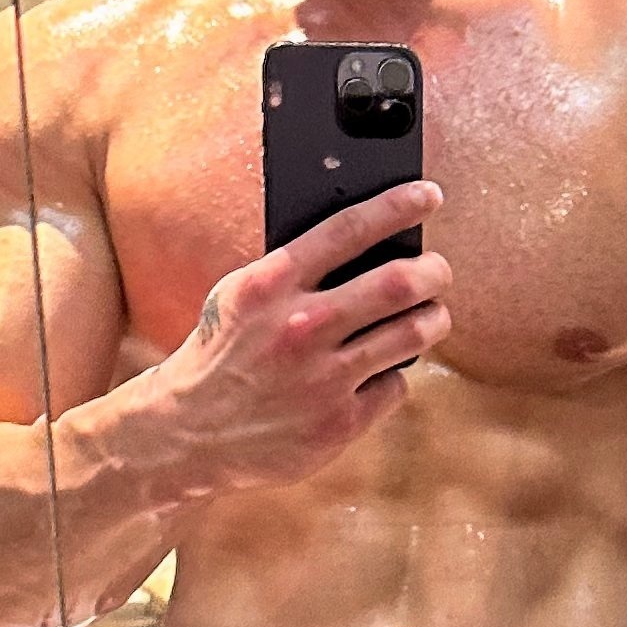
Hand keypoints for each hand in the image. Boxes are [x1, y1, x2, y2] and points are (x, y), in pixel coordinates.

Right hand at [136, 185, 449, 497]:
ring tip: (431, 315)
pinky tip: (380, 370)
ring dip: (433, 319)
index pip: (349, 228)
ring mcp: (322, 379)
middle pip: (400, 282)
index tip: (429, 194)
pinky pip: (396, 385)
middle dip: (434, 271)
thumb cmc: (223, 351)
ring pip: (414, 334)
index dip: (398, 205)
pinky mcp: (337, 423)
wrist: (187, 433)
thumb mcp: (241, 297)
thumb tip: (372, 240)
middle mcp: (299, 328)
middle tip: (439, 271)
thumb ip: (296, 270)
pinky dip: (394, 374)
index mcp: (270, 285)